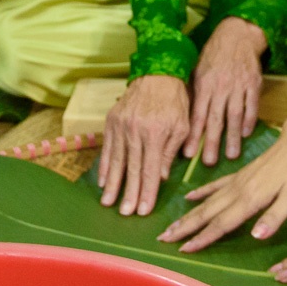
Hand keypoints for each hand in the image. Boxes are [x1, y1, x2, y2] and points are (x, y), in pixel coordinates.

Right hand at [98, 73, 191, 216]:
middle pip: (132, 169)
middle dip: (128, 194)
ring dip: (113, 184)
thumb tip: (160, 177)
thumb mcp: (183, 125)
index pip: (151, 170)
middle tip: (124, 214)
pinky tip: (103, 181)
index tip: (142, 211)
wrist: (157, 71)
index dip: (146, 192)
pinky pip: (107, 147)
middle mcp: (136, 131)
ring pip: (117, 161)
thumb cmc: (175, 100)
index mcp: (157, 134)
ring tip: (108, 203)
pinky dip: (105, 165)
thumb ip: (172, 151)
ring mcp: (121, 125)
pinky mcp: (111, 120)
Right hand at [159, 102, 286, 251]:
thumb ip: (274, 217)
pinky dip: (200, 193)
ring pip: (206, 202)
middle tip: (162, 239)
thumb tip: (255, 236)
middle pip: (206, 214)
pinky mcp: (239, 174)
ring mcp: (236, 182)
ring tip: (170, 227)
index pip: (221, 224)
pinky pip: (214, 186)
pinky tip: (189, 198)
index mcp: (250, 200)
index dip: (202, 238)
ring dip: (187, 215)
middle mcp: (237, 191)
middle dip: (184, 228)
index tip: (182, 250)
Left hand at [187, 17, 265, 166]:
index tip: (188, 154)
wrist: (237, 36)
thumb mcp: (197, 71)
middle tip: (209, 162)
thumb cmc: (213, 55)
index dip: (193, 135)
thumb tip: (183, 118)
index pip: (197, 115)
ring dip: (233, 137)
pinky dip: (250, 120)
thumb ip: (193, 93)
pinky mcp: (254, 84)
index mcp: (204, 85)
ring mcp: (239, 86)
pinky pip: (252, 106)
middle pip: (216, 119)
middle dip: (212, 142)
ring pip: (235, 116)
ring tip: (231, 156)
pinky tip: (246, 134)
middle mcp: (221, 87)